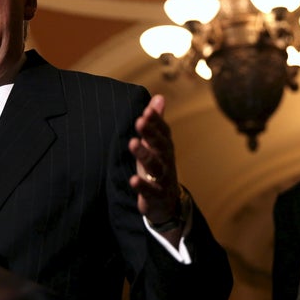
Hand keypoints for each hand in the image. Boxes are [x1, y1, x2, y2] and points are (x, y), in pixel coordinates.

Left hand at [129, 94, 180, 226]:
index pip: (163, 131)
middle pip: (160, 145)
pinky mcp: (157, 196)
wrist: (166, 202)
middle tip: (140, 121)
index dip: (156, 121)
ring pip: (155, 165)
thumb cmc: (157, 166)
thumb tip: (159, 97)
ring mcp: (163, 178)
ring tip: (132, 143)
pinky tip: (132, 180)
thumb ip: (156, 122)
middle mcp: (166, 160)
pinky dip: (142, 186)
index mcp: (165, 146)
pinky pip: (150, 191)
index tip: (147, 111)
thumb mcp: (156, 144)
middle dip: (151, 133)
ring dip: (144, 154)